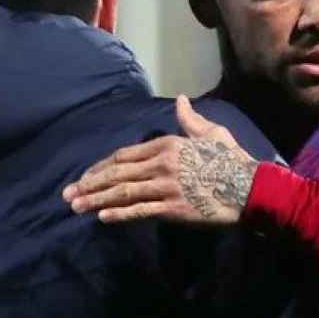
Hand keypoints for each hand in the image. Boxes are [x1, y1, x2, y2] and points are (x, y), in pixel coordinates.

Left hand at [63, 96, 259, 225]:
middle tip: (67, 193)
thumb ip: (190, 119)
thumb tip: (180, 100)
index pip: (124, 155)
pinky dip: (120, 214)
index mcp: (166, 144)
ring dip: (96, 199)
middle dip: (89, 183)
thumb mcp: (211, 133)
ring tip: (75, 207)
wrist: (251, 188)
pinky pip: (140, 211)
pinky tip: (102, 217)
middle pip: (116, 173)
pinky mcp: (172, 207)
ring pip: (123, 192)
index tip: (86, 176)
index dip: (101, 166)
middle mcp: (161, 163)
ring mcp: (165, 186)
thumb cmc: (232, 160)